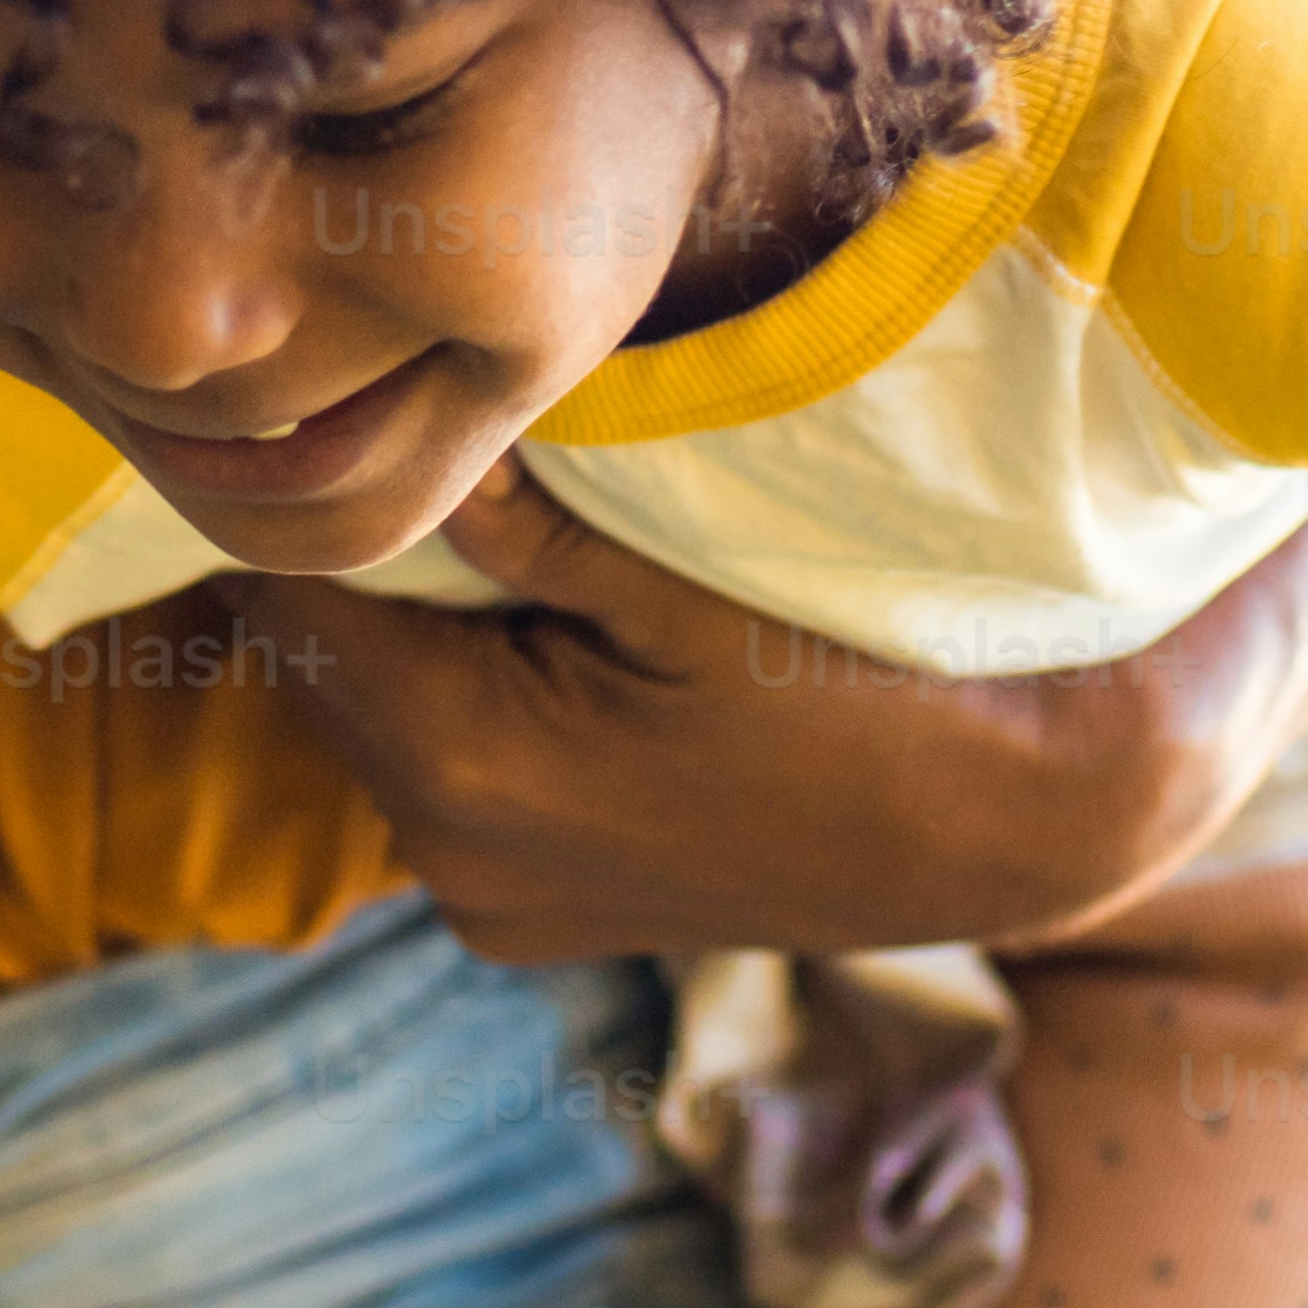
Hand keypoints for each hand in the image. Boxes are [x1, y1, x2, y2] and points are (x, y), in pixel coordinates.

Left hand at [222, 459, 1307, 963]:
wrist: (1022, 823)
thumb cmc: (874, 686)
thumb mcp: (690, 577)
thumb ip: (519, 519)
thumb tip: (378, 418)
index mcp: (467, 773)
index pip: (290, 601)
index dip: (285, 492)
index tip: (314, 391)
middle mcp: (453, 864)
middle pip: (328, 663)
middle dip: (356, 553)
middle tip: (398, 421)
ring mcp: (493, 904)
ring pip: (383, 716)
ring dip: (413, 625)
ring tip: (476, 510)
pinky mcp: (534, 916)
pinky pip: (445, 773)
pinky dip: (464, 694)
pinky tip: (538, 618)